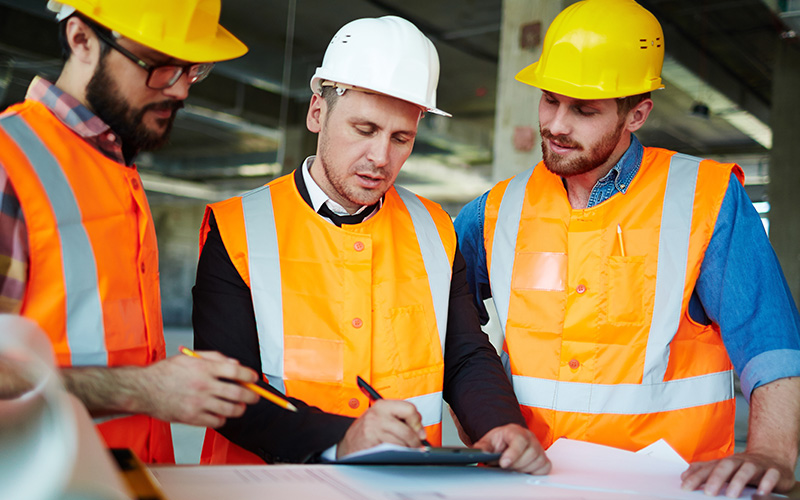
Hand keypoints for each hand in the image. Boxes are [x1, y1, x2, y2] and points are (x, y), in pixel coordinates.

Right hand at [139, 351, 258, 427]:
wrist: (142, 390)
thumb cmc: (165, 372)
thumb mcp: (189, 357)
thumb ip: (214, 358)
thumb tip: (235, 365)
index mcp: (204, 368)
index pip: (236, 372)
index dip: (250, 376)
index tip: (254, 379)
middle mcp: (203, 386)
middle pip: (238, 393)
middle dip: (252, 396)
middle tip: (255, 396)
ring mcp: (198, 403)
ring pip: (230, 410)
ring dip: (239, 408)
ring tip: (239, 406)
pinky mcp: (192, 418)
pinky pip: (217, 421)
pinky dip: (223, 418)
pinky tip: (220, 413)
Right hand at [337, 399, 426, 457]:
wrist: (347, 445)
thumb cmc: (366, 432)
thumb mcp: (380, 417)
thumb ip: (398, 418)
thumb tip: (420, 428)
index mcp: (382, 405)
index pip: (409, 408)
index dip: (418, 422)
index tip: (420, 431)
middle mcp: (378, 415)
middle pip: (408, 429)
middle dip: (415, 440)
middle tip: (417, 445)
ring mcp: (374, 428)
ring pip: (402, 441)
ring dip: (407, 449)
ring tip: (406, 449)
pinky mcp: (372, 442)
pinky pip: (393, 449)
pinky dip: (398, 453)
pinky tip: (396, 453)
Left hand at [473, 423, 550, 473]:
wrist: (507, 441)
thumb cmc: (500, 441)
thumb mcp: (487, 442)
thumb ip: (482, 447)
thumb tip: (478, 452)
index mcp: (515, 431)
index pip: (520, 440)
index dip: (513, 453)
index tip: (504, 464)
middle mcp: (530, 437)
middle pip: (530, 453)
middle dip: (516, 464)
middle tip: (505, 465)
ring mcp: (538, 447)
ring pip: (537, 462)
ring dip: (523, 468)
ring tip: (513, 466)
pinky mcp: (544, 458)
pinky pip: (544, 468)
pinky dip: (534, 471)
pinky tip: (524, 468)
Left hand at [681, 451, 796, 497]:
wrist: (773, 456)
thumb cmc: (743, 466)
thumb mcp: (723, 468)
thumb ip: (705, 471)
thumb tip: (684, 476)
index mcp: (726, 462)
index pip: (709, 468)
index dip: (696, 477)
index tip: (685, 486)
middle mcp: (740, 461)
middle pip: (726, 466)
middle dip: (716, 478)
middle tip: (708, 492)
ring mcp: (758, 465)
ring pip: (748, 469)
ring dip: (739, 480)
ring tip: (732, 494)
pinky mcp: (775, 471)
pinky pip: (772, 475)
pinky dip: (767, 482)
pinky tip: (762, 492)